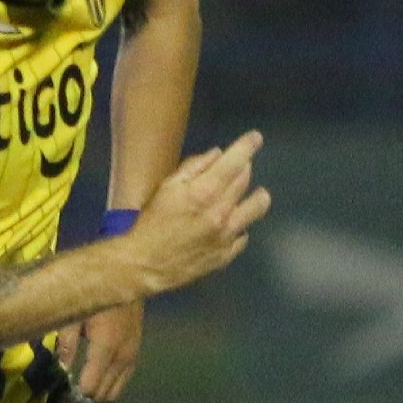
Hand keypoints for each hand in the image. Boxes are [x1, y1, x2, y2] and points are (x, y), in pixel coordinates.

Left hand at [59, 300, 143, 402]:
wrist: (125, 279)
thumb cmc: (95, 293)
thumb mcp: (75, 315)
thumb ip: (67, 343)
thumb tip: (61, 369)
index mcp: (106, 347)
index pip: (91, 386)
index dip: (75, 393)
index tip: (61, 391)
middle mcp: (122, 356)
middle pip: (104, 394)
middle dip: (86, 397)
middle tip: (68, 393)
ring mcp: (132, 356)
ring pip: (116, 392)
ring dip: (99, 393)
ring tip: (80, 387)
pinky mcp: (136, 353)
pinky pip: (124, 381)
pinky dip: (110, 385)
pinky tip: (95, 379)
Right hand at [123, 130, 269, 298]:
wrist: (143, 264)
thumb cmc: (150, 223)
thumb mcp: (165, 188)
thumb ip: (193, 168)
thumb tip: (217, 154)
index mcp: (203, 192)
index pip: (235, 162)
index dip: (248, 146)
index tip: (256, 138)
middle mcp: (220, 212)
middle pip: (245, 180)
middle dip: (244, 168)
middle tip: (239, 166)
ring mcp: (226, 236)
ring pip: (256, 207)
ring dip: (258, 196)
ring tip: (255, 194)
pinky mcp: (226, 255)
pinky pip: (244, 236)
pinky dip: (240, 227)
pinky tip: (232, 225)